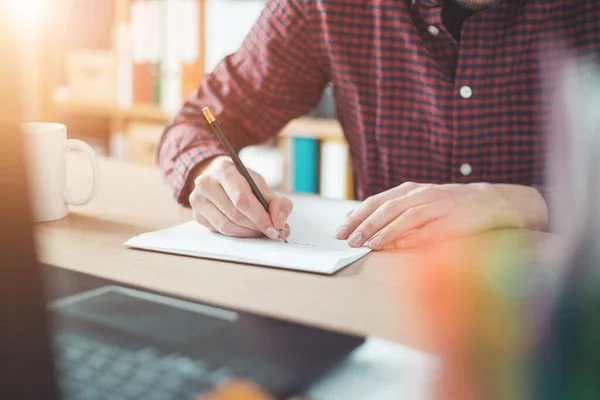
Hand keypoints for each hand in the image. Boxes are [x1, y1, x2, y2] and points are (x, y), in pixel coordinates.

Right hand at [189, 156, 291, 239]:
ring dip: (248, 233)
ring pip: (226, 226)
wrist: (217, 177)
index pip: (242, 200)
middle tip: (272, 232)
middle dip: (257, 227)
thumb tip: (280, 222)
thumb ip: (276, 202)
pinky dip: (237, 234)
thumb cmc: (240, 181)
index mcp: (224, 170)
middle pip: (235, 215)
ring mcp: (198, 200)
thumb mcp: (260, 184)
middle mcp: (206, 183)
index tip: (275, 228)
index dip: (260, 217)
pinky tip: (246, 230)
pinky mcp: (197, 215)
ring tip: (260, 231)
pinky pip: (220, 231)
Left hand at [336, 182, 547, 249]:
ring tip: (369, 244)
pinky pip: (430, 227)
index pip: (377, 201)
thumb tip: (357, 220)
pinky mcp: (454, 217)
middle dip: (366, 224)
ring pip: (407, 216)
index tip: (341, 229)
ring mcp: (438, 204)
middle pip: (388, 207)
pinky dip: (413, 236)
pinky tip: (399, 244)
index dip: (358, 215)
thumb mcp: (416, 204)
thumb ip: (390, 211)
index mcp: (410, 191)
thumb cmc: (448, 207)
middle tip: (350, 239)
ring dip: (386, 231)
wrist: (490, 202)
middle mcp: (422, 194)